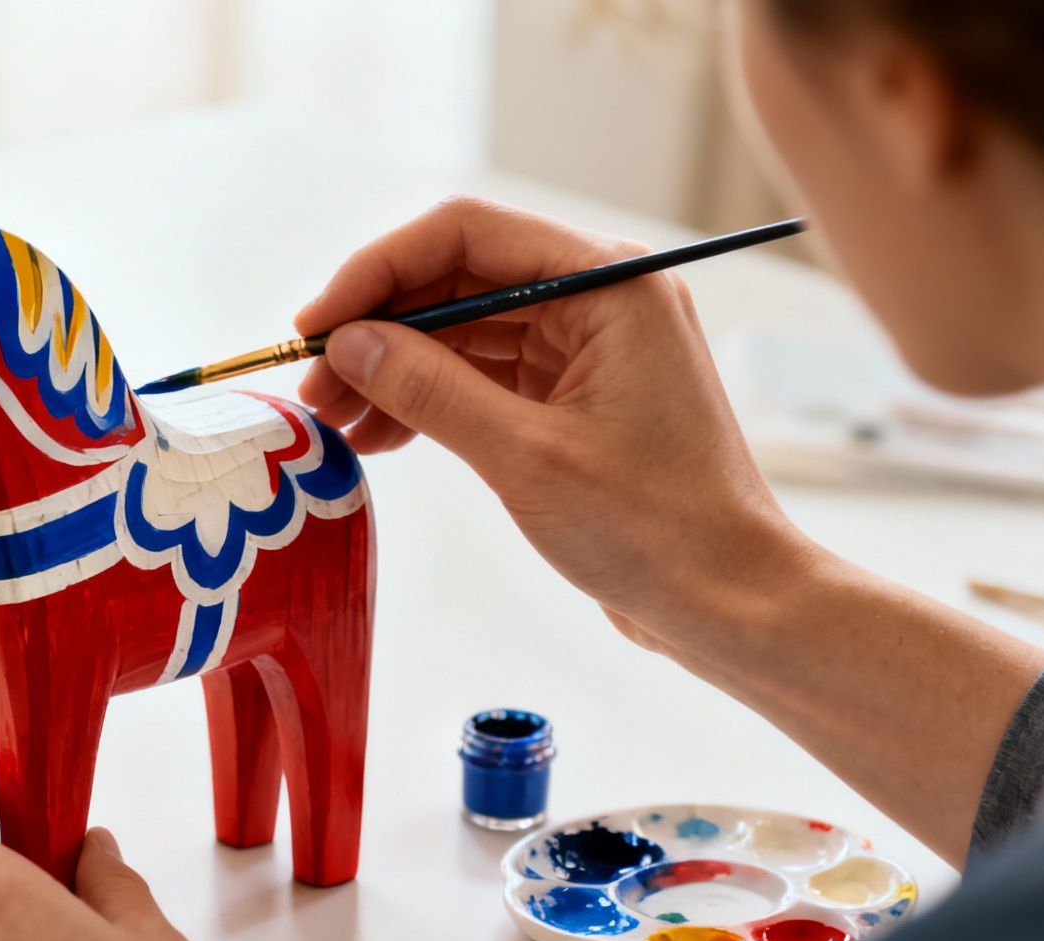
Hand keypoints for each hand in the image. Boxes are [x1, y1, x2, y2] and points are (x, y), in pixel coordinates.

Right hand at [295, 196, 819, 655]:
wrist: (730, 602)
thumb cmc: (654, 530)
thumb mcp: (526, 457)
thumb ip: (431, 389)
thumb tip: (349, 343)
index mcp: (609, 285)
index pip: (466, 236)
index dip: (378, 272)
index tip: (316, 326)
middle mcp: (601, 299)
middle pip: (458, 279)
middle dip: (379, 328)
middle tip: (313, 387)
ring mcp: (589, 347)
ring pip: (464, 331)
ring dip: (395, 369)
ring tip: (335, 422)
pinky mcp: (576, 396)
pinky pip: (484, 375)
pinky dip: (429, 400)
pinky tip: (380, 435)